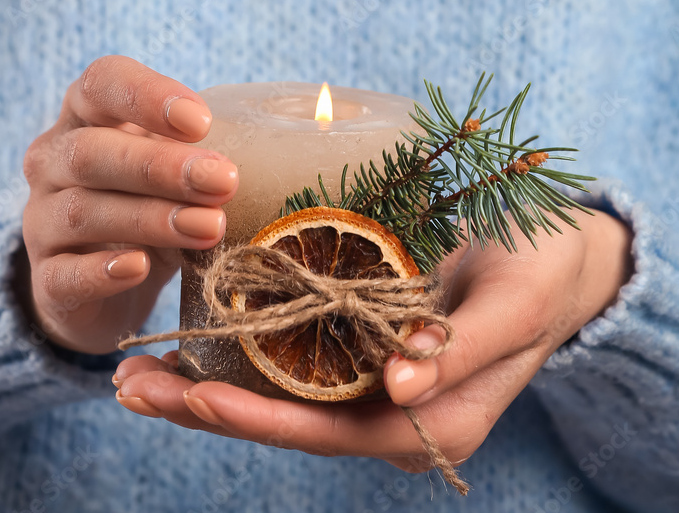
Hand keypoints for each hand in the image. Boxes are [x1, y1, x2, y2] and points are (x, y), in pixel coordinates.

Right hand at [19, 55, 238, 353]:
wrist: (100, 281)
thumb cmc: (153, 200)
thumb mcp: (176, 163)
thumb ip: (213, 143)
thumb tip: (317, 126)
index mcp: (86, 115)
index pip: (103, 82)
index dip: (148, 95)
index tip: (201, 120)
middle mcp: (54, 160)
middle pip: (93, 151)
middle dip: (161, 165)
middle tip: (225, 180)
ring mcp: (41, 220)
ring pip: (84, 211)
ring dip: (151, 217)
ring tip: (210, 227)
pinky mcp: (45, 280)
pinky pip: (65, 273)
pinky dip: (104, 270)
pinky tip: (142, 268)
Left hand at [112, 208, 632, 471]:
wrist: (559, 258)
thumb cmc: (540, 273)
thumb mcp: (514, 305)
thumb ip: (461, 348)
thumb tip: (401, 384)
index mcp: (433, 416)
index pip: (326, 430)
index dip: (254, 417)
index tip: (189, 396)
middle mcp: (396, 415)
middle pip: (288, 422)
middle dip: (206, 408)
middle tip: (128, 382)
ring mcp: (379, 390)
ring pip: (284, 400)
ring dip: (211, 387)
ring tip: (137, 371)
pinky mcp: (368, 355)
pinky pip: (299, 368)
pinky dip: (245, 359)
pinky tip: (198, 343)